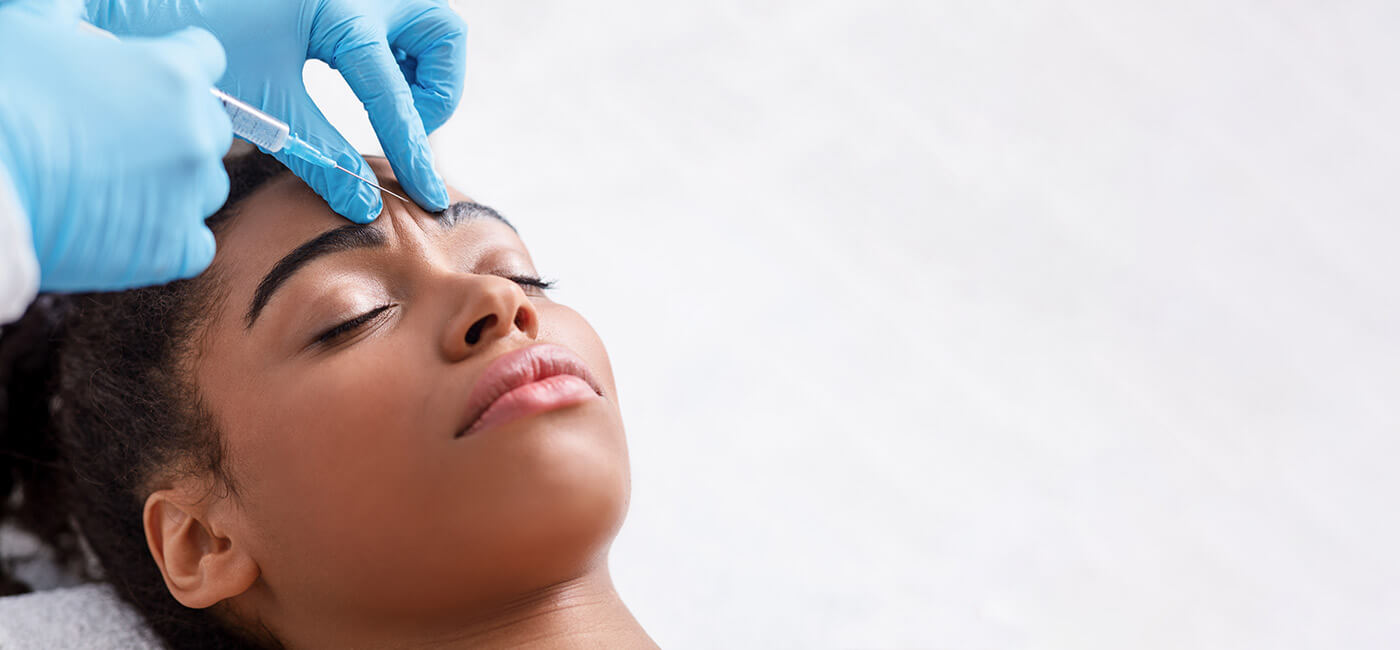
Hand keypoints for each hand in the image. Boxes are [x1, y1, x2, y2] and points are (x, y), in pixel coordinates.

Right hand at [0, 0, 231, 291]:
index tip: (152, 79)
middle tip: (121, 138)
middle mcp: (194, 132)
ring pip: (205, 185)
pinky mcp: (173, 249)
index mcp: (172, 73)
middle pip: (210, 127)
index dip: (177, 66)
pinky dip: (167, 237)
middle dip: (175, 129)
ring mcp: (188, 194)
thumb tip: (72, 5)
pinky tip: (127, 226)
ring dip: (174, 183)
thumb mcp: (29, 34)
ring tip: (115, 183)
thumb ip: (65, 15)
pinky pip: (193, 243)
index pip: (206, 58)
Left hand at [87, 0, 467, 222]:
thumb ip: (320, 155)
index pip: (394, 94)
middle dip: (437, 88)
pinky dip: (392, 51)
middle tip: (403, 122)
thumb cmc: (195, 38)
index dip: (413, 151)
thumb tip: (364, 205)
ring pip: (426, 23)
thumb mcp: (264, 104)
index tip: (427, 195)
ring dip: (419, 67)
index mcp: (338, 9)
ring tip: (383, 102)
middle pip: (442, 34)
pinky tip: (356, 78)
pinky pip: (392, 17)